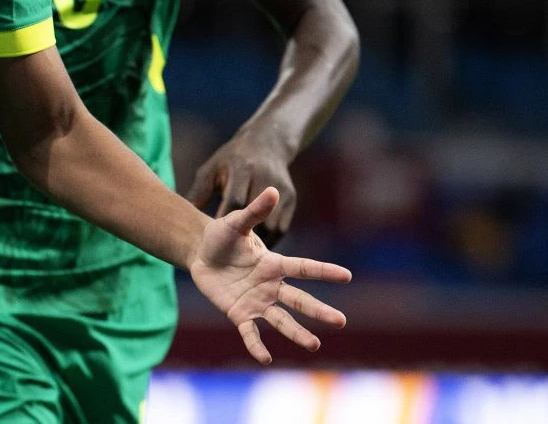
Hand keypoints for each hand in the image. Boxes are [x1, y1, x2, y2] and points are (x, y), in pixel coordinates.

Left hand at [187, 129, 295, 244]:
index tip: (214, 237)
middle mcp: (264, 179)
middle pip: (256, 216)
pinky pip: (281, 227)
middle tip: (226, 254)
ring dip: (258, 242)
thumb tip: (184, 216)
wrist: (266, 143)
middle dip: (242, 236)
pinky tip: (254, 247)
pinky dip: (268, 238)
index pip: (235, 201)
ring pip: (271, 225)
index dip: (225, 220)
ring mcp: (281, 189)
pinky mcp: (291, 198)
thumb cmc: (230, 160)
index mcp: (242, 169)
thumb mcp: (212, 170)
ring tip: (241, 255)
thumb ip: (199, 192)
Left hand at [189, 187, 349, 364]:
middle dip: (319, 311)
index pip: (304, 268)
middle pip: (299, 300)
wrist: (200, 253)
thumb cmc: (222, 236)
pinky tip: (265, 358)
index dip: (324, 271)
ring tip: (314, 345)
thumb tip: (273, 190)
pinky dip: (256, 345)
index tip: (348, 275)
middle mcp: (271, 286)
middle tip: (341, 321)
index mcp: (274, 263)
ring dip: (297, 333)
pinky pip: (250, 332)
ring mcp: (257, 302)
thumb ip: (254, 211)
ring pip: (281, 320)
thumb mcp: (236, 222)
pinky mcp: (239, 314)